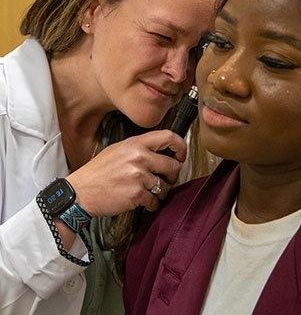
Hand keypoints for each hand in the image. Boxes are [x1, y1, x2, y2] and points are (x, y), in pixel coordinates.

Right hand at [66, 130, 185, 216]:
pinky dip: (150, 204)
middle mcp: (139, 157)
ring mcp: (138, 176)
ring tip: (149, 192)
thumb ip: (139, 148)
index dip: (181, 147)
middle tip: (166, 180)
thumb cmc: (98, 172)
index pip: (169, 137)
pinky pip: (154, 201)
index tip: (181, 156)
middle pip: (173, 166)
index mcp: (135, 143)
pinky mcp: (136, 194)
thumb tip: (161, 151)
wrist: (80, 192)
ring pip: (165, 186)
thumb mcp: (118, 150)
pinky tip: (141, 202)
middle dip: (173, 176)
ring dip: (160, 192)